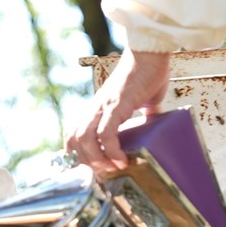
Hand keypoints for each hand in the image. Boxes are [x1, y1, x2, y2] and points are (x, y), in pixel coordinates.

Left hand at [65, 48, 171, 172]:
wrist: (150, 54)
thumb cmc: (147, 74)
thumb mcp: (142, 100)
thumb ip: (143, 112)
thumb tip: (153, 121)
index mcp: (97, 108)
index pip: (72, 134)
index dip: (76, 153)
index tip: (92, 167)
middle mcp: (95, 108)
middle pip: (74, 140)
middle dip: (86, 162)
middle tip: (105, 173)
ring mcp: (103, 106)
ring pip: (85, 138)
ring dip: (96, 159)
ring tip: (113, 168)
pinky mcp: (117, 105)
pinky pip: (106, 132)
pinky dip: (111, 150)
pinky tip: (122, 159)